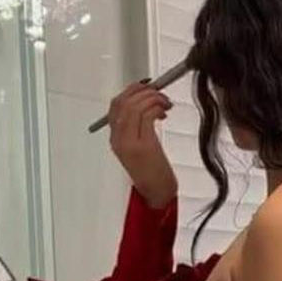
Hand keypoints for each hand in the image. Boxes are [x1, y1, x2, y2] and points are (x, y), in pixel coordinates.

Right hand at [108, 79, 177, 206]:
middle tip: (159, 93)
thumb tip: (148, 102)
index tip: (147, 86)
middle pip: (124, 102)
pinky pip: (147, 116)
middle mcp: (118, 139)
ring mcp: (129, 142)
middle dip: (143, 91)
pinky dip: (157, 108)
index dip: (131, 90)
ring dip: (153, 98)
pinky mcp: (143, 146)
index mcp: (115, 138)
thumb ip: (139, 126)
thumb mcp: (140, 146)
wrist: (156, 194)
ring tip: (165, 103)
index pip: (116, 105)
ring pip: (135, 106)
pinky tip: (165, 112)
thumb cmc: (152, 171)